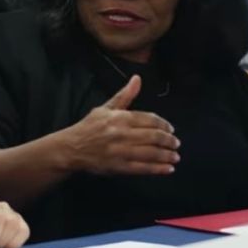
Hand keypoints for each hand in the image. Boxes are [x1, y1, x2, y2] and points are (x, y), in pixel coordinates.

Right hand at [61, 75, 179, 175]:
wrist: (71, 148)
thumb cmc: (90, 127)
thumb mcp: (106, 108)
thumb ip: (125, 95)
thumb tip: (138, 78)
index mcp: (120, 118)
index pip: (149, 119)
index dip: (164, 125)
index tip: (171, 129)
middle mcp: (122, 134)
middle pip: (153, 136)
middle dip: (169, 141)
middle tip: (176, 143)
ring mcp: (121, 151)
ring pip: (151, 153)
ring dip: (167, 155)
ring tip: (175, 156)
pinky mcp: (119, 167)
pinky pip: (143, 168)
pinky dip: (158, 169)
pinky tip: (168, 169)